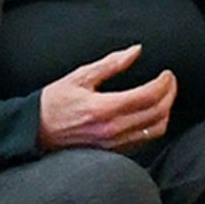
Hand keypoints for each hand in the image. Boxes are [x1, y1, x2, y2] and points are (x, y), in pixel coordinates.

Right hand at [35, 44, 177, 152]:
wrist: (34, 132)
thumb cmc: (54, 102)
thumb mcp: (80, 76)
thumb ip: (111, 64)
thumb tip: (136, 50)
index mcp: (104, 108)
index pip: (148, 96)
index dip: (164, 83)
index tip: (167, 73)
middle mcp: (112, 130)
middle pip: (157, 114)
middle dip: (170, 94)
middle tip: (169, 81)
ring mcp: (113, 145)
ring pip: (154, 131)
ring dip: (165, 111)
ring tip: (163, 96)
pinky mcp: (112, 152)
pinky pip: (143, 141)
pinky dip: (153, 125)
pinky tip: (150, 112)